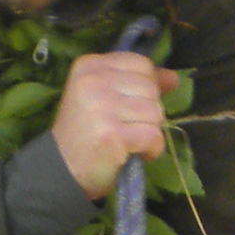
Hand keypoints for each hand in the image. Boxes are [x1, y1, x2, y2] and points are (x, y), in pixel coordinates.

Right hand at [47, 49, 171, 198]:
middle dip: (148, 112)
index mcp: (90, 65)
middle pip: (150, 87)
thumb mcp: (103, 97)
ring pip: (155, 112)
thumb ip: (136, 82)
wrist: (61, 170)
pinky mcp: (112, 134)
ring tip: (130, 141)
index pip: (141, 64)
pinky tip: (137, 154)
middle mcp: (94, 81)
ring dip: (150, 132)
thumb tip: (173, 78)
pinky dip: (152, 149)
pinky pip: (153, 136)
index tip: (135, 106)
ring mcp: (103, 107)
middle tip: (128, 128)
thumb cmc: (84, 133)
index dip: (148, 86)